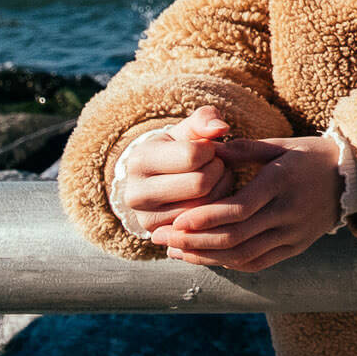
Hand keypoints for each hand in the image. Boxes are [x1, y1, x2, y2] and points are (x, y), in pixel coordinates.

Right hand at [119, 106, 234, 236]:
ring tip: (213, 179)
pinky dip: (214, 211)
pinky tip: (210, 197)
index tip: (209, 149)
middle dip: (218, 171)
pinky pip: (202, 226)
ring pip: (204, 207)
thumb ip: (205, 119)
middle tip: (216, 165)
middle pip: (200, 183)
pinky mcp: (162, 236)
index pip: (193, 155)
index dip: (211, 150)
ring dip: (220, 190)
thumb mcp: (188, 129)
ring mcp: (146, 219)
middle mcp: (135, 194)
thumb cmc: (180, 149)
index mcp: (140, 160)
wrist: (159, 180)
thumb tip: (221, 128)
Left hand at [150, 134, 339, 272]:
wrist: (354, 178)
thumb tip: (208, 150)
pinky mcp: (296, 247)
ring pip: (242, 255)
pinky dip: (227, 263)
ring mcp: (294, 233)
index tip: (175, 221)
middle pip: (235, 236)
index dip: (205, 218)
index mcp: (283, 182)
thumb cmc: (310, 156)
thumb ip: (244, 149)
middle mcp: (289, 211)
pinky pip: (257, 262)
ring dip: (204, 255)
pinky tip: (203, 256)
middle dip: (194, 240)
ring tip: (174, 250)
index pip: (239, 208)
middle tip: (161, 237)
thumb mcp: (281, 145)